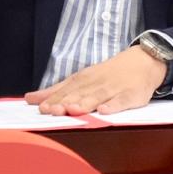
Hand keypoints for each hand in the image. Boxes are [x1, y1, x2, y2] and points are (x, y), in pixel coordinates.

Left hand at [24, 46, 166, 115]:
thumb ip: (56, 91)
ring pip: (98, 96)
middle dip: (65, 102)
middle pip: (79, 94)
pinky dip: (114, 105)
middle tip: (52, 111)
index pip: (66, 90)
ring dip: (85, 103)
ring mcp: (114, 89)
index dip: (54, 99)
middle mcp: (96, 83)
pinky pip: (122, 101)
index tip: (42, 109)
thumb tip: (30, 98)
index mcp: (83, 80)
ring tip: (73, 110)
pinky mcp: (131, 95)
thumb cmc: (107, 75)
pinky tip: (104, 111)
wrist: (142, 62)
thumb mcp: (81, 79)